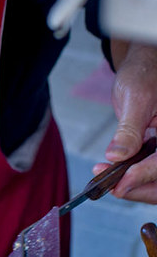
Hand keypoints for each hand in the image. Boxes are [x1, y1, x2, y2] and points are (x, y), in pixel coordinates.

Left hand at [92, 42, 156, 201]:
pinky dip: (130, 178)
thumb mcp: (136, 98)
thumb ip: (129, 129)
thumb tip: (117, 156)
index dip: (144, 176)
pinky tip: (109, 174)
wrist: (144, 69)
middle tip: (109, 188)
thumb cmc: (144, 75)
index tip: (120, 185)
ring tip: (104, 178)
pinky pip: (147, 172)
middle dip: (138, 188)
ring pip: (156, 181)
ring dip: (132, 186)